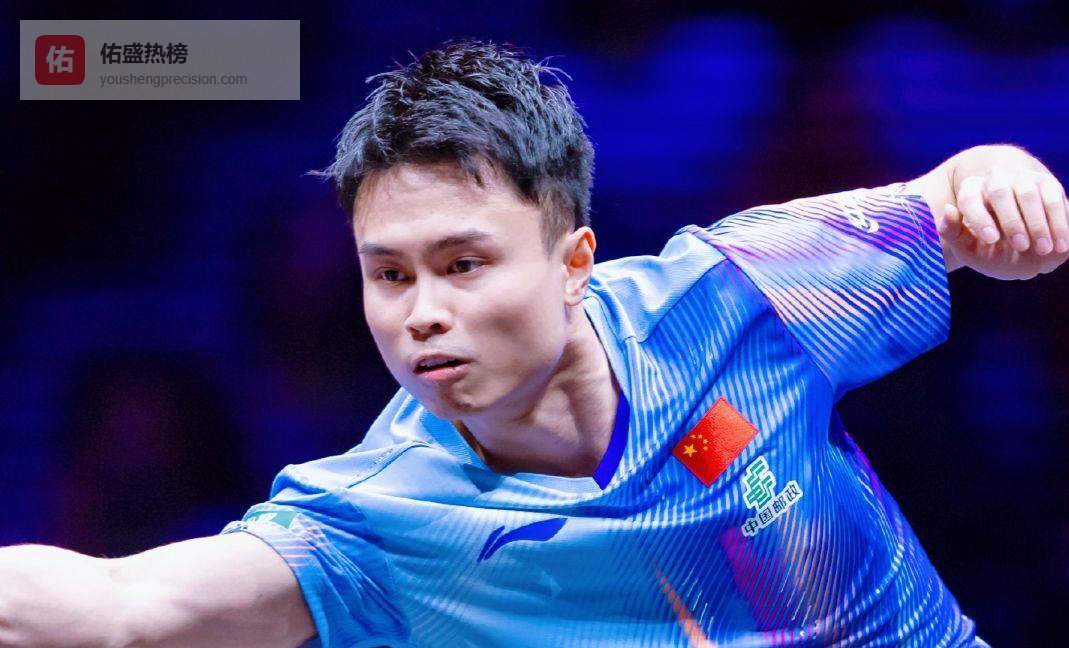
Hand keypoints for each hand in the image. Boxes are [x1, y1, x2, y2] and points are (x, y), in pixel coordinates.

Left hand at [938, 165, 1068, 279]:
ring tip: (1043, 249)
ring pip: (1029, 194)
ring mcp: (1023, 179)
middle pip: (999, 192)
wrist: (1024, 251)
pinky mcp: (1048, 185)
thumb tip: (947, 209)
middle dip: (1011, 221)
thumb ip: (952, 232)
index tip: (991, 239)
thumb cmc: (990, 251)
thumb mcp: (967, 248)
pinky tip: (1061, 245)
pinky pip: (1054, 200)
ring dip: (1038, 223)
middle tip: (1020, 246)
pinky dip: (1059, 223)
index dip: (979, 218)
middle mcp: (995, 180)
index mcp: (970, 193)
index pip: (969, 199)